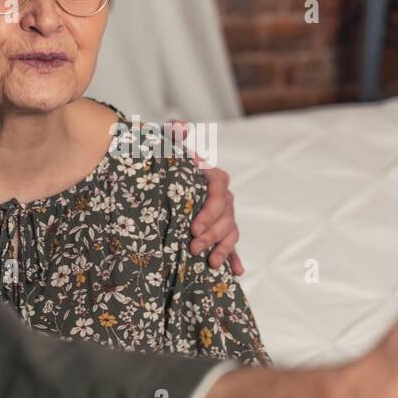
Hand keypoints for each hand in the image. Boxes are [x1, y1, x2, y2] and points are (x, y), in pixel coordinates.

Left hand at [168, 119, 242, 274]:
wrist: (162, 182)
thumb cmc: (167, 166)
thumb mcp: (167, 149)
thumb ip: (173, 135)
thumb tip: (180, 126)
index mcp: (214, 178)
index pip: (219, 194)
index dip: (210, 211)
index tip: (193, 226)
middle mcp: (223, 197)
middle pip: (226, 217)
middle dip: (212, 234)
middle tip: (193, 246)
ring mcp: (224, 216)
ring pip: (231, 232)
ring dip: (223, 248)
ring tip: (211, 262)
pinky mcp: (220, 232)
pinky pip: (231, 246)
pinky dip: (234, 259)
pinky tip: (235, 272)